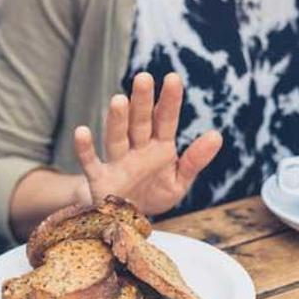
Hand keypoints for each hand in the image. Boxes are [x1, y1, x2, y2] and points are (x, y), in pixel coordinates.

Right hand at [73, 72, 222, 214]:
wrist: (127, 221)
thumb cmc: (154, 195)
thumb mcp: (179, 181)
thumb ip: (195, 160)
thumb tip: (217, 135)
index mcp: (159, 148)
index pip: (165, 120)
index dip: (169, 101)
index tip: (173, 78)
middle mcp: (137, 150)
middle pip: (139, 122)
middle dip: (141, 102)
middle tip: (144, 78)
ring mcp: (117, 162)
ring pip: (116, 137)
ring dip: (117, 120)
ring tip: (119, 100)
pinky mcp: (100, 179)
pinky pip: (90, 162)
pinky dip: (85, 149)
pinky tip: (81, 132)